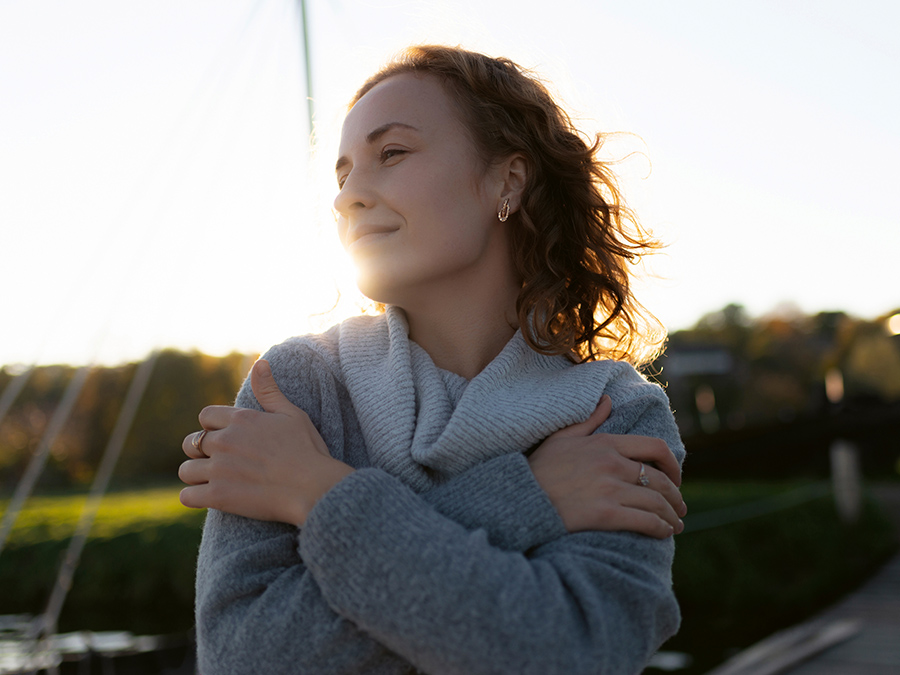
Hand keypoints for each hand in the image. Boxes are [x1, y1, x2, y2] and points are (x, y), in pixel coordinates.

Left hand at [178, 359, 353, 525]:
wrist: (314, 489)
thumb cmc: (308, 451)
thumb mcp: (292, 414)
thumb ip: (269, 391)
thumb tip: (260, 362)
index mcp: (241, 420)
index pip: (205, 416)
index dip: (213, 427)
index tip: (225, 437)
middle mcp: (225, 441)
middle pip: (190, 442)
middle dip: (200, 451)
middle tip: (217, 462)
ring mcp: (219, 469)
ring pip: (186, 470)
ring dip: (196, 475)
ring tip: (212, 481)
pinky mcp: (218, 497)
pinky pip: (187, 496)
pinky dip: (194, 497)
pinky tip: (209, 498)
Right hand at [528, 395, 685, 537]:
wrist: (519, 498)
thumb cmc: (538, 469)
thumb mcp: (561, 438)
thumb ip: (589, 421)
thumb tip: (607, 400)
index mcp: (605, 443)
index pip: (654, 448)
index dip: (672, 464)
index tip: (676, 478)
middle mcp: (612, 464)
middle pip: (660, 479)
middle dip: (675, 496)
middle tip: (679, 507)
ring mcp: (609, 489)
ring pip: (657, 502)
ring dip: (671, 516)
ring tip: (675, 524)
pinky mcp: (605, 514)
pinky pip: (645, 521)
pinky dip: (661, 528)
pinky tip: (663, 533)